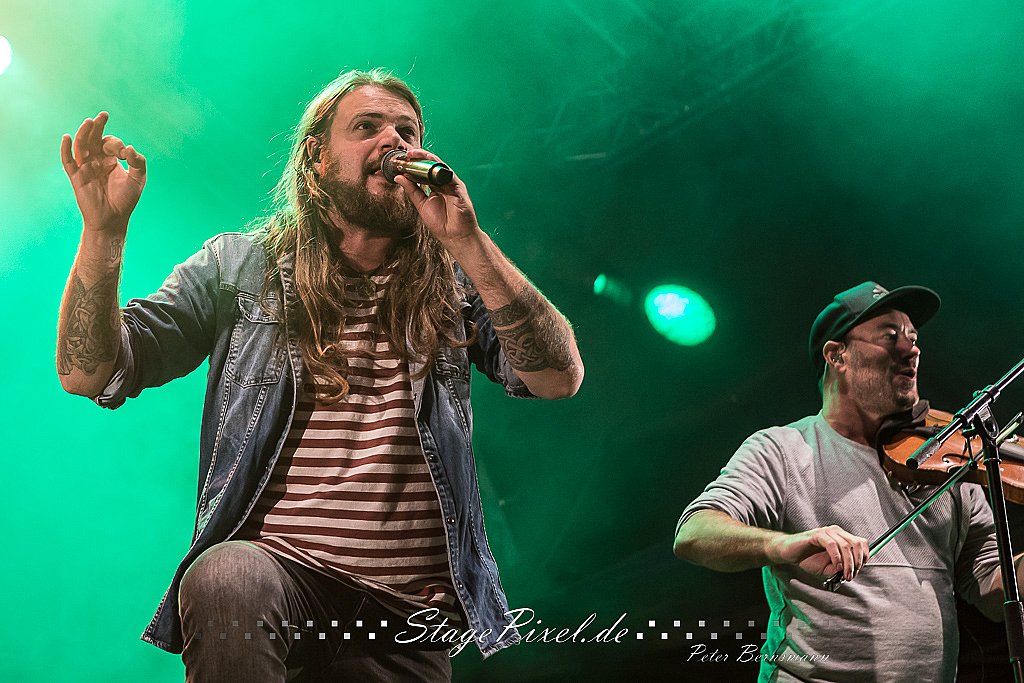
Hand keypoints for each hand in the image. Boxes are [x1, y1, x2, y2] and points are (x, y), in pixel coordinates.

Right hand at [60, 111, 146, 233]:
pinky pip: (68, 161)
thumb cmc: (125, 200)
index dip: (117, 144)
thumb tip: (130, 148)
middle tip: (103, 115)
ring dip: (84, 133)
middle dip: (98, 127)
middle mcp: (96, 160)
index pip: (110, 143)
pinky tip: (67, 137)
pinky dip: (66, 149)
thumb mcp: (138, 179)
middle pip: (93, 139)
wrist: (113, 219)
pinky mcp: (76, 177)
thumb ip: (138, 163)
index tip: (125, 153)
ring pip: (81, 146)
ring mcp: (85, 167)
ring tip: (89, 122)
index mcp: (110, 160)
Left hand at [392, 149, 479, 244]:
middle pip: (431, 167)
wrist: (455, 236)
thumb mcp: (421, 205)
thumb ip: (411, 190)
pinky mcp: (458, 187)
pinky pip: (448, 173)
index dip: (413, 166)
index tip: (401, 162)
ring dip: (427, 158)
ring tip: (415, 154)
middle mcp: (443, 184)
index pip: (424, 172)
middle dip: (419, 158)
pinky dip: (439, 166)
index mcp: (435, 188)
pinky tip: (430, 162)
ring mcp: (452, 185)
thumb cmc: (441, 223)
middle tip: (407, 154)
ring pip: (439, 167)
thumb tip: (398, 177)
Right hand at [766, 525, 868, 581]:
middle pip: (856, 544)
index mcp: (841, 537)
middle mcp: (836, 532)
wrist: (789, 554)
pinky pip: (832, 545)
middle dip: (857, 563)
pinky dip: (836, 558)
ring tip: (844, 574)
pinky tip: (835, 566)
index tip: (858, 570)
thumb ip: (841, 569)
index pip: (861, 542)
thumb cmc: (808, 559)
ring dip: (848, 563)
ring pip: (846, 545)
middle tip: (850, 575)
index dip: (864, 557)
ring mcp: (827, 532)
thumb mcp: (829, 568)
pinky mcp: (817, 535)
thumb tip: (851, 571)